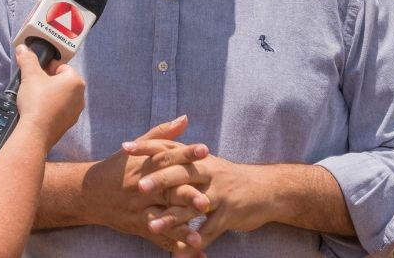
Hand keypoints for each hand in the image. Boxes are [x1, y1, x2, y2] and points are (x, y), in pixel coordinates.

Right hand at [15, 43, 84, 148]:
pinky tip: (39, 110)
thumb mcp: (30, 76)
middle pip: (62, 81)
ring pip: (61, 96)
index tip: (35, 73)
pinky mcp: (69, 123)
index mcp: (76, 81)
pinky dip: (51, 108)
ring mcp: (76, 111)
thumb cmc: (37, 102)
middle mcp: (80, 96)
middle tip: (33, 85)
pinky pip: (60, 110)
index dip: (46, 68)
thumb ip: (28, 60)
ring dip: (50, 95)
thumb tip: (23, 49)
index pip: (61, 67)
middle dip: (48, 81)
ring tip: (35, 98)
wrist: (35, 133)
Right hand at [80, 116, 209, 253]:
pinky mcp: (139, 227)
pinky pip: (158, 238)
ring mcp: (140, 210)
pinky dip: (175, 246)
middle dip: (187, 197)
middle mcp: (142, 189)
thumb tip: (185, 118)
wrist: (88, 193)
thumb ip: (162, 134)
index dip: (186, 153)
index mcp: (143, 167)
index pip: (167, 157)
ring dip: (181, 229)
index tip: (205, 149)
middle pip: (167, 192)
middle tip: (207, 202)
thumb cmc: (117, 167)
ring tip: (200, 236)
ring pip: (163, 220)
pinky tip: (193, 252)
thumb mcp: (136, 149)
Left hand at [124, 140, 270, 254]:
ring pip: (191, 206)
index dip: (148, 147)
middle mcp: (209, 172)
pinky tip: (182, 253)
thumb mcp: (209, 163)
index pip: (170, 148)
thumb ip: (185, 156)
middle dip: (159, 180)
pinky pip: (209, 230)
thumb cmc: (231, 178)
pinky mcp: (229, 214)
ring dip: (172, 218)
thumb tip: (160, 146)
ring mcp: (219, 193)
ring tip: (152, 227)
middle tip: (138, 188)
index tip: (125, 147)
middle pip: (180, 173)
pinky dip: (195, 242)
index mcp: (200, 158)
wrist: (268, 189)